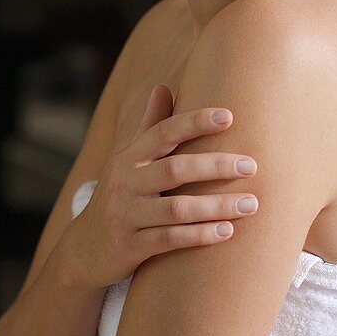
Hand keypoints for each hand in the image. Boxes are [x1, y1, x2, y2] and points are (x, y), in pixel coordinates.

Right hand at [65, 83, 257, 288]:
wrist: (84, 248)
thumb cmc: (119, 196)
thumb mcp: (128, 160)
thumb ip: (149, 126)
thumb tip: (163, 87)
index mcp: (129, 158)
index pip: (163, 132)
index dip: (195, 122)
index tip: (229, 116)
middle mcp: (125, 183)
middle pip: (174, 169)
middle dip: (216, 165)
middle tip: (252, 165)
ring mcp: (126, 216)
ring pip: (176, 209)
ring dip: (216, 206)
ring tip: (251, 204)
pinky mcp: (130, 247)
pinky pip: (170, 240)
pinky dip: (200, 235)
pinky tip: (228, 231)